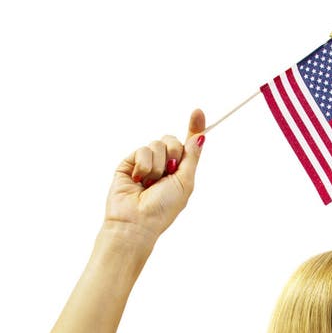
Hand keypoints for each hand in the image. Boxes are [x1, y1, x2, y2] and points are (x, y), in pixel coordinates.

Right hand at [104, 108, 205, 239]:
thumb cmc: (163, 208)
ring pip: (158, 144)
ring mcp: (146, 163)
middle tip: (168, 172)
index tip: (198, 112)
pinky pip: (143, 149)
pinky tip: (139, 180)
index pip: (187, 146)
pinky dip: (144, 165)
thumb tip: (201, 137)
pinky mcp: (130, 162)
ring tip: (150, 183)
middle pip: (173, 140)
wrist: (136, 220)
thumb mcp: (184, 183)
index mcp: (180, 172)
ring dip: (158, 165)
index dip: (194, 128)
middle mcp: (164, 166)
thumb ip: (191, 158)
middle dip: (173, 153)